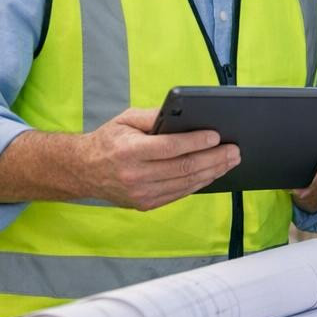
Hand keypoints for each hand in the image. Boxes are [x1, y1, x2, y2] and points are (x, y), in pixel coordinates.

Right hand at [78, 107, 239, 210]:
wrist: (82, 171)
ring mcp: (140, 194)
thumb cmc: (108, 141)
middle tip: (234, 150)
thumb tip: (185, 113)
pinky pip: (180, 194)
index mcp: (129, 151)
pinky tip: (213, 173)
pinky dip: (200, 183)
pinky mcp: (146, 204)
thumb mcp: (126, 119)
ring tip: (230, 161)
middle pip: (184, 167)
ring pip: (186, 183)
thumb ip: (154, 116)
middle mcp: (135, 175)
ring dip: (213, 172)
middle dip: (214, 158)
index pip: (170, 147)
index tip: (217, 136)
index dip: (197, 141)